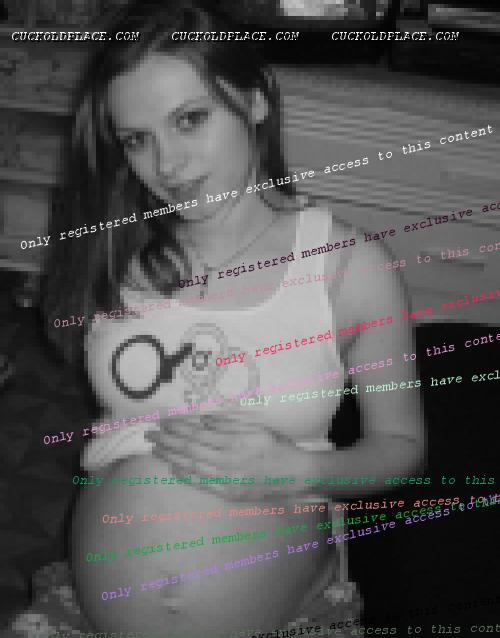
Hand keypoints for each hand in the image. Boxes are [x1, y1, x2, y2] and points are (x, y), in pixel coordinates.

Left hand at [145, 412, 311, 501]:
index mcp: (234, 441)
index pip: (197, 433)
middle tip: (149, 434)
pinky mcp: (229, 493)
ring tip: (155, 449)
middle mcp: (227, 461)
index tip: (163, 422)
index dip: (177, 428)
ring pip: (191, 467)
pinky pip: (201, 484)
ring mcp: (227, 479)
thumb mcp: (256, 427)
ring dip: (170, 457)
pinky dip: (185, 476)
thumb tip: (204, 419)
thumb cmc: (277, 446)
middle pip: (189, 450)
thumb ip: (229, 423)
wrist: (295, 474)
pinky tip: (172, 468)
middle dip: (166, 441)